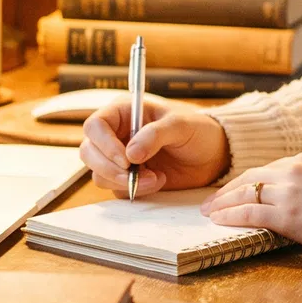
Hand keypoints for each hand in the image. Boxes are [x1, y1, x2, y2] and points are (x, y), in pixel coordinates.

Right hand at [78, 95, 230, 197]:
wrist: (212, 155)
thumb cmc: (198, 130)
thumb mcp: (182, 125)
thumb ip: (156, 134)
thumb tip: (131, 154)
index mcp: (124, 112)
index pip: (95, 126)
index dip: (104, 144)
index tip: (125, 160)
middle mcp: (116, 135)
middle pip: (89, 153)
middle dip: (109, 168)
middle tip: (133, 175)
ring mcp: (119, 158)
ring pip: (99, 174)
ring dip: (124, 182)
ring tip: (155, 178)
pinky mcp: (127, 178)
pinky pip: (116, 189)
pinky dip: (134, 190)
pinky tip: (158, 181)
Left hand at [200, 153, 301, 255]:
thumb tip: (290, 196)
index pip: (265, 169)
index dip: (245, 181)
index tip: (232, 190)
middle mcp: (294, 170)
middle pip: (249, 177)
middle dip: (227, 190)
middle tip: (210, 200)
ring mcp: (289, 192)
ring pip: (245, 194)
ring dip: (222, 203)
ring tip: (208, 212)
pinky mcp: (288, 215)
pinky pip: (250, 214)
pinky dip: (230, 216)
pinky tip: (219, 220)